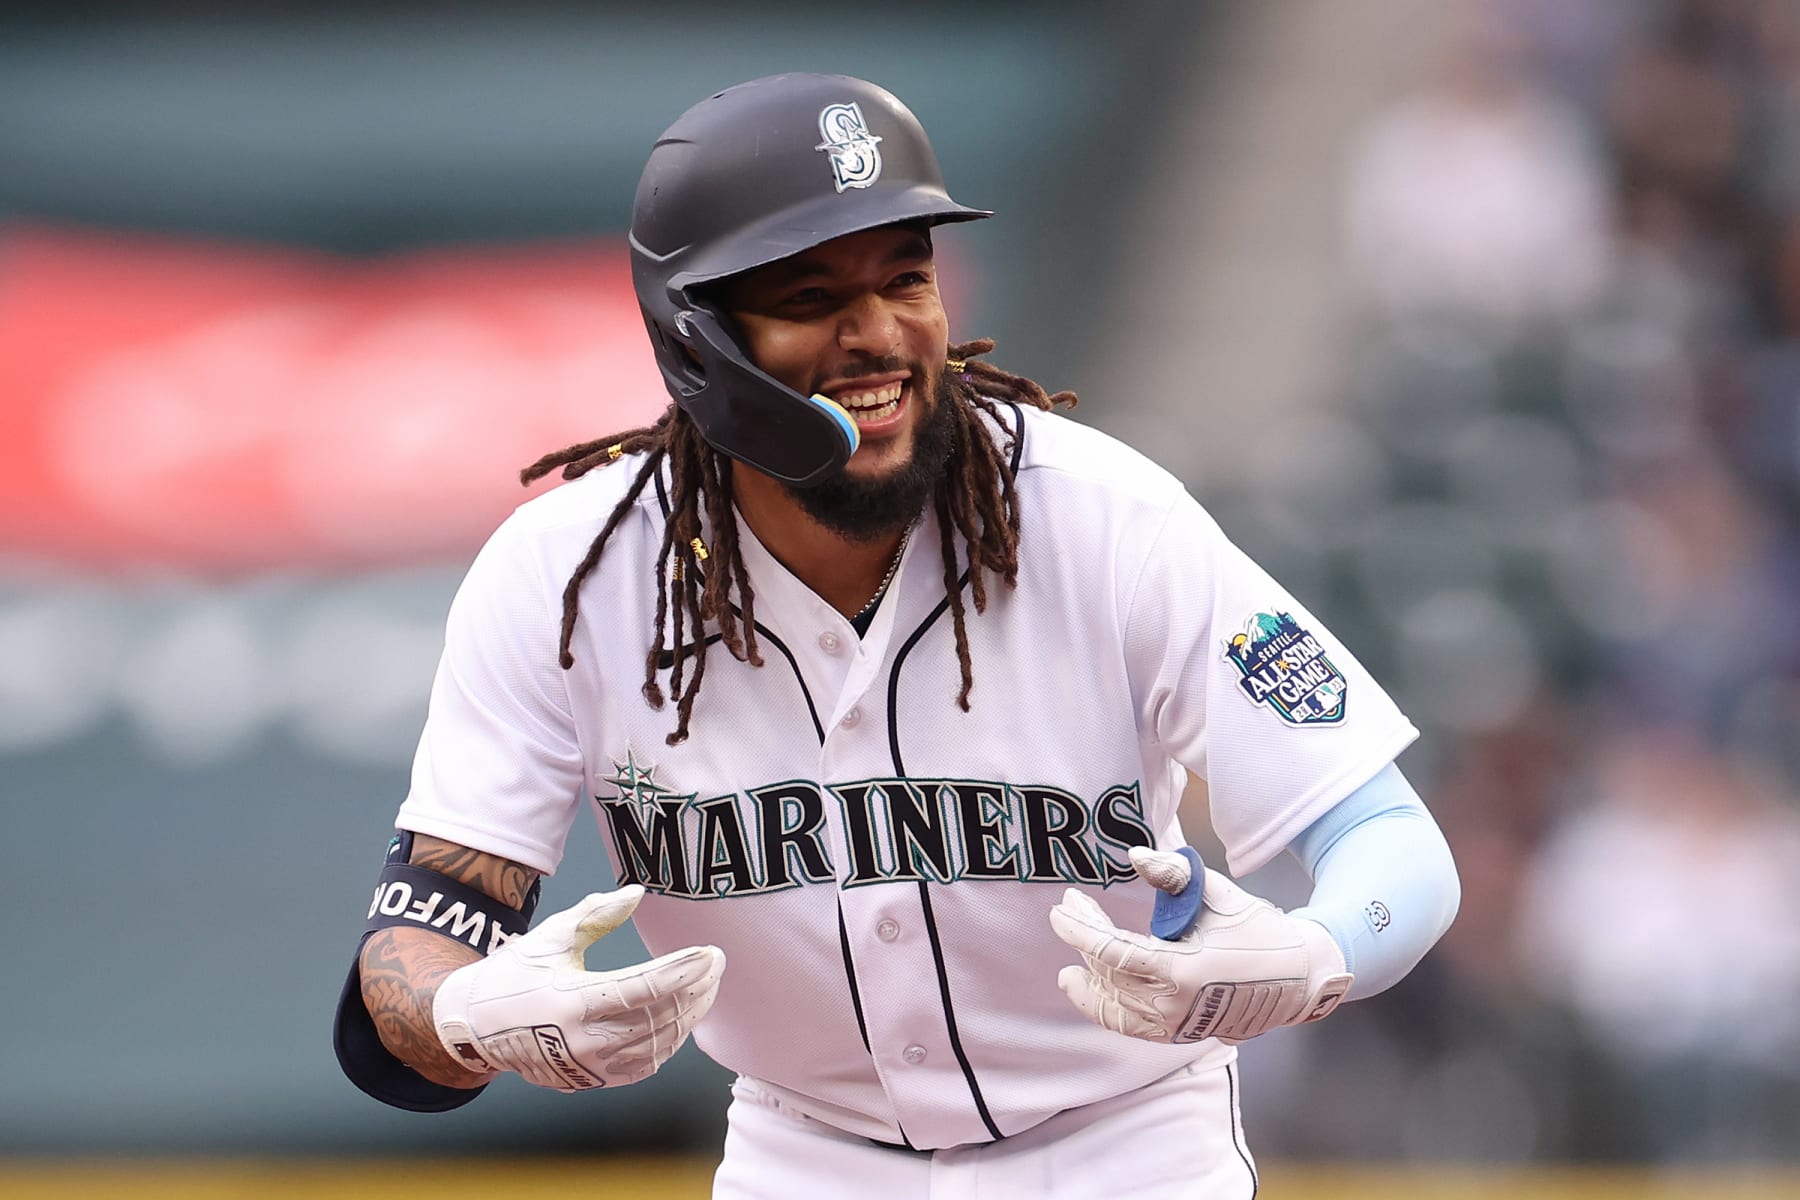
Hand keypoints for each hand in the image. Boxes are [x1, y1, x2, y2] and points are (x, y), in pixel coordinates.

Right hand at [432, 885, 724, 1090]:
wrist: (476, 1028)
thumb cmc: (513, 974)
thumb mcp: (548, 938)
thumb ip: (594, 915)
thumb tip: (636, 892)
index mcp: (572, 1002)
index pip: (644, 988)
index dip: (683, 970)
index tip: (711, 952)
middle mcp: (583, 1041)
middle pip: (660, 1017)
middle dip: (697, 988)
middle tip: (717, 963)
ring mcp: (588, 1067)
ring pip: (658, 1043)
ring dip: (690, 1014)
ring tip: (707, 986)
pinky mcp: (591, 1080)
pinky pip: (645, 1065)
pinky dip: (669, 1041)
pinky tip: (681, 1016)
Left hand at [1049, 847, 1350, 1044]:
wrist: (1300, 977)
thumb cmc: (1258, 929)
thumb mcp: (1218, 894)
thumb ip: (1174, 875)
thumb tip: (1135, 857)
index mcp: (1183, 969)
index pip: (1113, 951)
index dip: (1081, 929)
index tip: (1061, 909)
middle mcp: (1176, 1004)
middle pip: (1109, 975)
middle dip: (1082, 941)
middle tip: (1071, 911)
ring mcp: (1179, 1024)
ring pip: (1115, 1008)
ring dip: (1089, 986)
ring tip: (1069, 970)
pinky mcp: (1183, 1034)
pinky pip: (1133, 1027)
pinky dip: (1109, 1012)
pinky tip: (1095, 994)